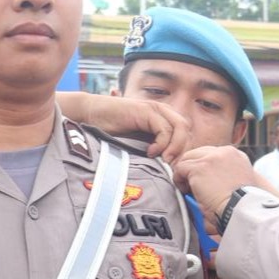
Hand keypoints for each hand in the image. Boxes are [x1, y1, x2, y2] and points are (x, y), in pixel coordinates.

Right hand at [57, 92, 192, 161]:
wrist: (91, 114)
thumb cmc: (112, 130)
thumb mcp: (137, 142)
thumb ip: (152, 148)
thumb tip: (167, 170)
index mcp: (163, 117)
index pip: (185, 133)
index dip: (183, 150)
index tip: (174, 168)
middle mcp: (162, 111)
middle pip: (186, 130)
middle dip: (182, 150)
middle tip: (172, 166)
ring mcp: (155, 109)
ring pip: (179, 128)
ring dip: (174, 147)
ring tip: (163, 161)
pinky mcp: (146, 111)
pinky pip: (164, 129)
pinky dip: (161, 143)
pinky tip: (150, 152)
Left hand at [174, 146, 255, 221]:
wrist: (242, 209)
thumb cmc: (244, 204)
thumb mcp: (245, 183)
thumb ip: (232, 176)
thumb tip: (219, 182)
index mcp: (236, 155)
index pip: (212, 154)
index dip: (205, 167)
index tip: (203, 181)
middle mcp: (224, 152)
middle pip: (199, 153)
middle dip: (193, 168)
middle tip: (192, 185)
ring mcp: (211, 158)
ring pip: (187, 159)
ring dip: (185, 174)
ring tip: (188, 189)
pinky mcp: (199, 168)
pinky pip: (179, 168)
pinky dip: (179, 180)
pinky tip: (186, 191)